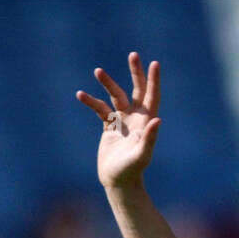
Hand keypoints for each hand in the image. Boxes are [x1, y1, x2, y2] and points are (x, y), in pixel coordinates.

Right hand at [76, 52, 160, 189]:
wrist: (118, 182)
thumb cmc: (132, 171)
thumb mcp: (141, 155)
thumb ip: (149, 138)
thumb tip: (157, 120)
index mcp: (145, 122)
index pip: (152, 97)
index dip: (153, 81)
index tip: (154, 63)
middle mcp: (135, 119)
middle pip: (137, 90)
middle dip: (136, 73)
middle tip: (134, 55)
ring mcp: (122, 121)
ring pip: (115, 96)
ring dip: (107, 83)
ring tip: (98, 71)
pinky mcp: (109, 126)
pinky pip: (99, 108)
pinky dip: (91, 101)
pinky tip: (81, 95)